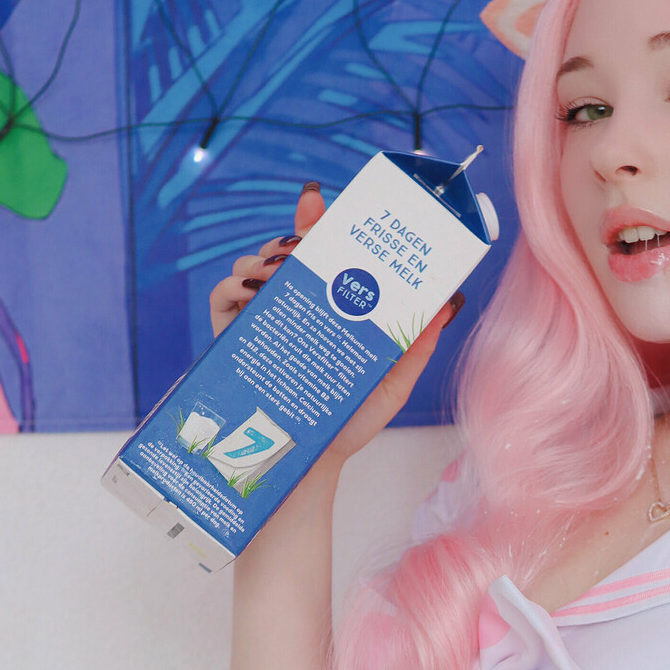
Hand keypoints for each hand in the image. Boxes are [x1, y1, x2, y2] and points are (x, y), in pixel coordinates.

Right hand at [209, 179, 465, 504]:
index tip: (319, 202)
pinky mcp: (231, 338)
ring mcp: (261, 320)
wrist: (305, 466)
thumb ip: (415, 348)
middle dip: (294, 233)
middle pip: (288, 250)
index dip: (320, 222)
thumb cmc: (348, 426)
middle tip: (304, 236)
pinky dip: (234, 286)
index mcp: (330, 310)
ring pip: (254, 265)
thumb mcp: (392, 385)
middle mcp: (296, 307)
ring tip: (281, 271)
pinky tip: (252, 294)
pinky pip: (224, 296)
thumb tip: (445, 307)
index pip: (326, 254)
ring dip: (265, 258)